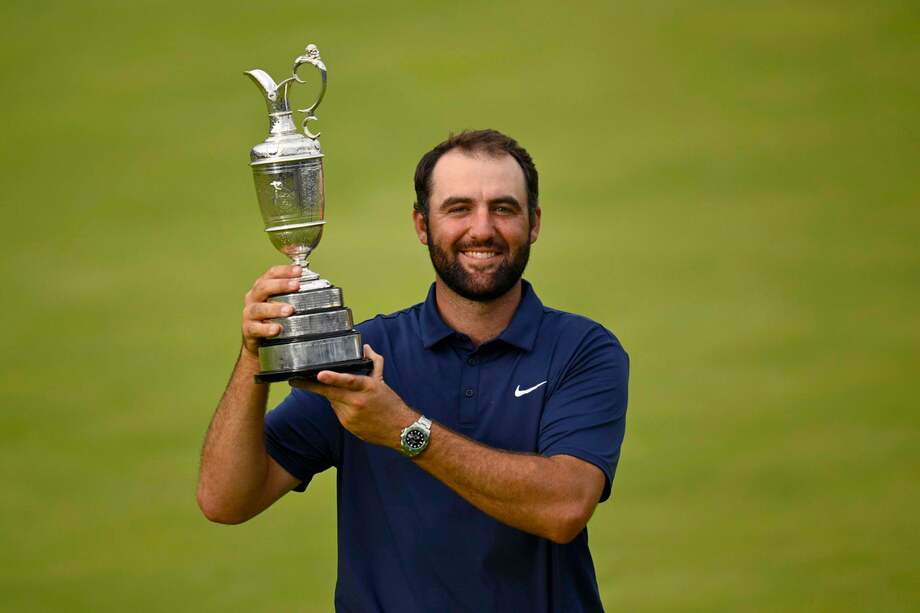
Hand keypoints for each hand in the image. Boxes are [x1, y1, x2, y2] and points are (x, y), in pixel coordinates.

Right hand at [241, 265, 300, 357]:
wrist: (259, 342)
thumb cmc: (274, 318)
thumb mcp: (282, 302)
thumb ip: (295, 294)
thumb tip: (319, 287)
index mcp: (262, 288)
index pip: (271, 274)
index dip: (285, 271)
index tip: (299, 270)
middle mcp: (254, 298)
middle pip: (263, 287)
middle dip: (281, 285)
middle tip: (296, 285)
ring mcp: (249, 314)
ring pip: (259, 308)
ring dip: (275, 308)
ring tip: (290, 310)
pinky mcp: (248, 329)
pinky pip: (255, 328)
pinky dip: (266, 329)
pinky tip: (277, 329)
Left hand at [292, 345, 416, 448]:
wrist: (399, 430)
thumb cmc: (391, 403)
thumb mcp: (382, 381)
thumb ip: (374, 361)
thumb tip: (366, 347)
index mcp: (367, 388)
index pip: (348, 381)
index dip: (332, 378)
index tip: (319, 374)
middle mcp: (357, 402)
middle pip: (329, 393)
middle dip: (311, 386)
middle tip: (295, 381)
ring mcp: (350, 415)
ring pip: (332, 401)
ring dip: (333, 395)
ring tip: (345, 395)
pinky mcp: (347, 425)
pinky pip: (336, 411)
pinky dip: (339, 406)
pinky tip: (349, 406)